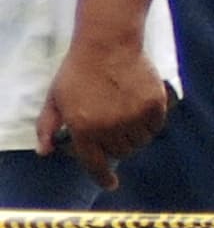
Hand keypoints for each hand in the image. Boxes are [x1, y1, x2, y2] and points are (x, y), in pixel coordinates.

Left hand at [39, 35, 170, 169]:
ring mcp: (133, 117)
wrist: (107, 44)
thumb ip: (47, 128)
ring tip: (127, 118)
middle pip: (120, 152)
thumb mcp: (54, 100)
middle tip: (112, 128)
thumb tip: (44, 152)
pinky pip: (155, 127)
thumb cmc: (77, 72)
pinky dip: (150, 124)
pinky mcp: (154, 105)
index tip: (111, 183)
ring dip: (134, 136)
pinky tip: (140, 109)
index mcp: (83, 129)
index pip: (95, 164)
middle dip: (115, 145)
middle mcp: (110, 127)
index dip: (103, 177)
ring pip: (139, 141)